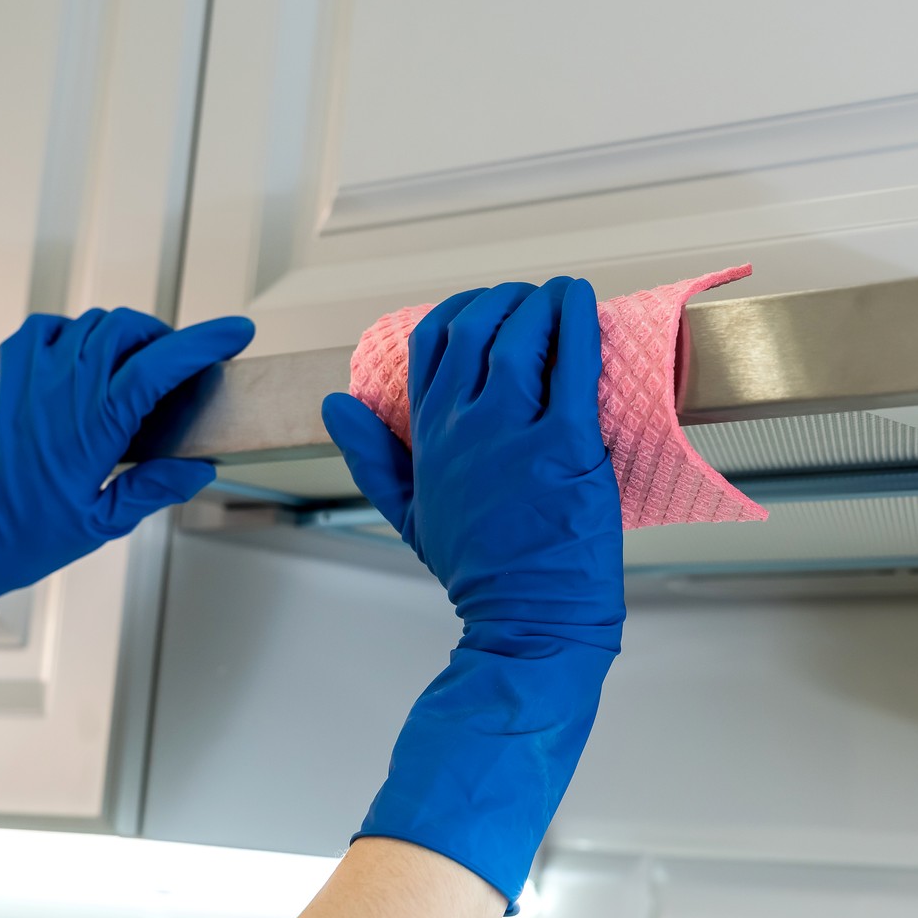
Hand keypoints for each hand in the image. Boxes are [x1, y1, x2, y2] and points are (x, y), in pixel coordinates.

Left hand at [0, 308, 253, 699]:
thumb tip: (199, 468)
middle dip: (164, 338)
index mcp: (93, 423)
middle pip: (128, 330)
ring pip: (90, 324)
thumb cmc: (20, 535)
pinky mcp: (5, 373)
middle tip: (181, 363)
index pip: (162, 363)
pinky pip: (47, 329)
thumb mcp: (101, 523)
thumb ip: (153, 488)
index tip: (235, 332)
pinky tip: (82, 359)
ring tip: (135, 366)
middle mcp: (61, 387)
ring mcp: (28, 374)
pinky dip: (74, 333)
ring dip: (122, 335)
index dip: (205, 342)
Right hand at [321, 277, 623, 908]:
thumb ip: (373, 457)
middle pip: (476, 330)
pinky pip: (573, 364)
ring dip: (541, 303)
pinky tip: (582, 302)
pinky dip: (577, 323)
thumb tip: (335, 405)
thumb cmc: (478, 572)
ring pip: (520, 339)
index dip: (459, 311)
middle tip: (532, 297)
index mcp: (429, 439)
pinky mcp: (567, 445)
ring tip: (561, 294)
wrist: (527, 622)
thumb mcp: (409, 514)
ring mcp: (516, 434)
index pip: (431, 345)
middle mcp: (465, 428)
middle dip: (504, 300)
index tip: (488, 305)